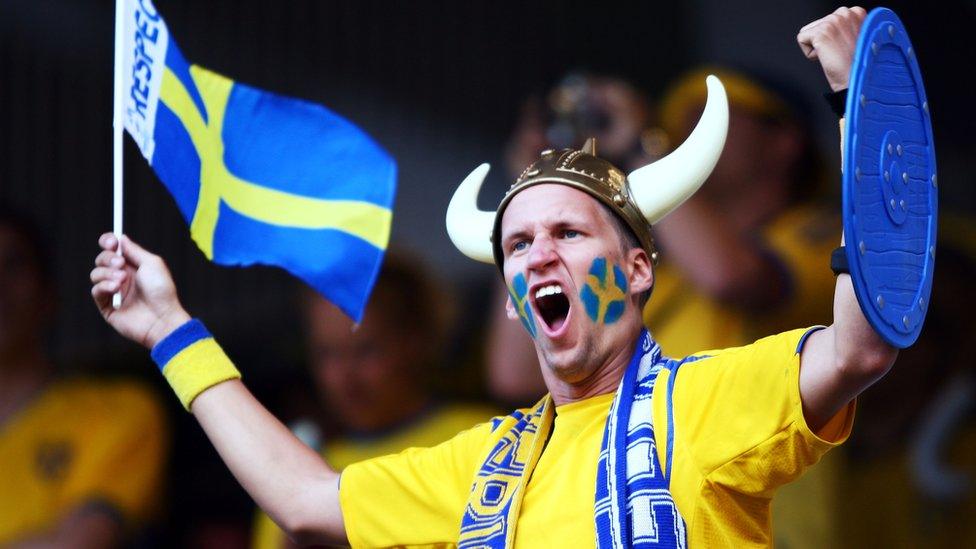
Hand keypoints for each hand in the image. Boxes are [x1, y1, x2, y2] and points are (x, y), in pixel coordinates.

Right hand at [90, 233, 189, 348]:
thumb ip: (134, 251)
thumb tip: (121, 238)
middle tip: (121, 264)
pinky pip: (95, 290)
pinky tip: (115, 288)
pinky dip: (103, 286)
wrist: (162, 317)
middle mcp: (121, 277)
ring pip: (96, 274)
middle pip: (102, 259)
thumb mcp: (152, 263)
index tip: (111, 242)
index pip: (113, 249)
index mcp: (132, 266)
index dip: (108, 242)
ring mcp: (113, 291)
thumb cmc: (162, 290)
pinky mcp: (107, 306)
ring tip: (122, 280)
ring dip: (107, 273)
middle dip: (107, 258)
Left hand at [797, 6, 866, 90]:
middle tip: (838, 53)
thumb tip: (831, 29)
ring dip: (817, 47)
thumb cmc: (856, 64)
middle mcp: (845, 12)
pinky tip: (826, 58)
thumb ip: (846, 27)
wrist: (857, 79)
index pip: (828, 20)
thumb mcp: (856, 38)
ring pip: (807, 32)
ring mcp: (833, 21)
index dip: (831, 37)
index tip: (843, 47)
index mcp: (855, 12)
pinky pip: (801, 39)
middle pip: (816, 25)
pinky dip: (809, 54)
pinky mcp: (821, 32)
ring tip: (833, 55)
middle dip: (823, 41)